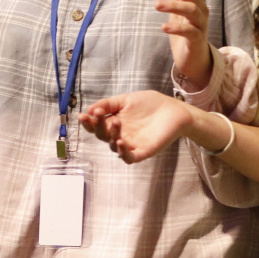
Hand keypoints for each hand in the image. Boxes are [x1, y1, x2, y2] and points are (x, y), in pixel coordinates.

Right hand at [79, 91, 194, 163]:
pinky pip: (128, 157)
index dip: (88, 123)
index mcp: (113, 123)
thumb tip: (90, 109)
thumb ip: (109, 104)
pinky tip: (120, 142)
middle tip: (100, 116)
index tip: (83, 115)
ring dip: (111, 135)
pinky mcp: (142, 152)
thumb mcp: (126, 100)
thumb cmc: (151, 104)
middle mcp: (119, 135)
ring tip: (116, 123)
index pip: (96, 126)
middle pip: (102, 136)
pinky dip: (122, 152)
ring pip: (112, 146)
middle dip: (97, 127)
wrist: (175, 110)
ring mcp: (130, 145)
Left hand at [153, 0, 212, 89]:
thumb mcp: (180, 7)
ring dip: (173, 5)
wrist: (194, 59)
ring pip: (191, 9)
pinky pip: (189, 31)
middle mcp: (202, 10)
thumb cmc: (186, 31)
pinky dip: (176, 28)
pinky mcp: (197, 40)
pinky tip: (163, 27)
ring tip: (156, 5)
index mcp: (198, 1)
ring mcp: (201, 25)